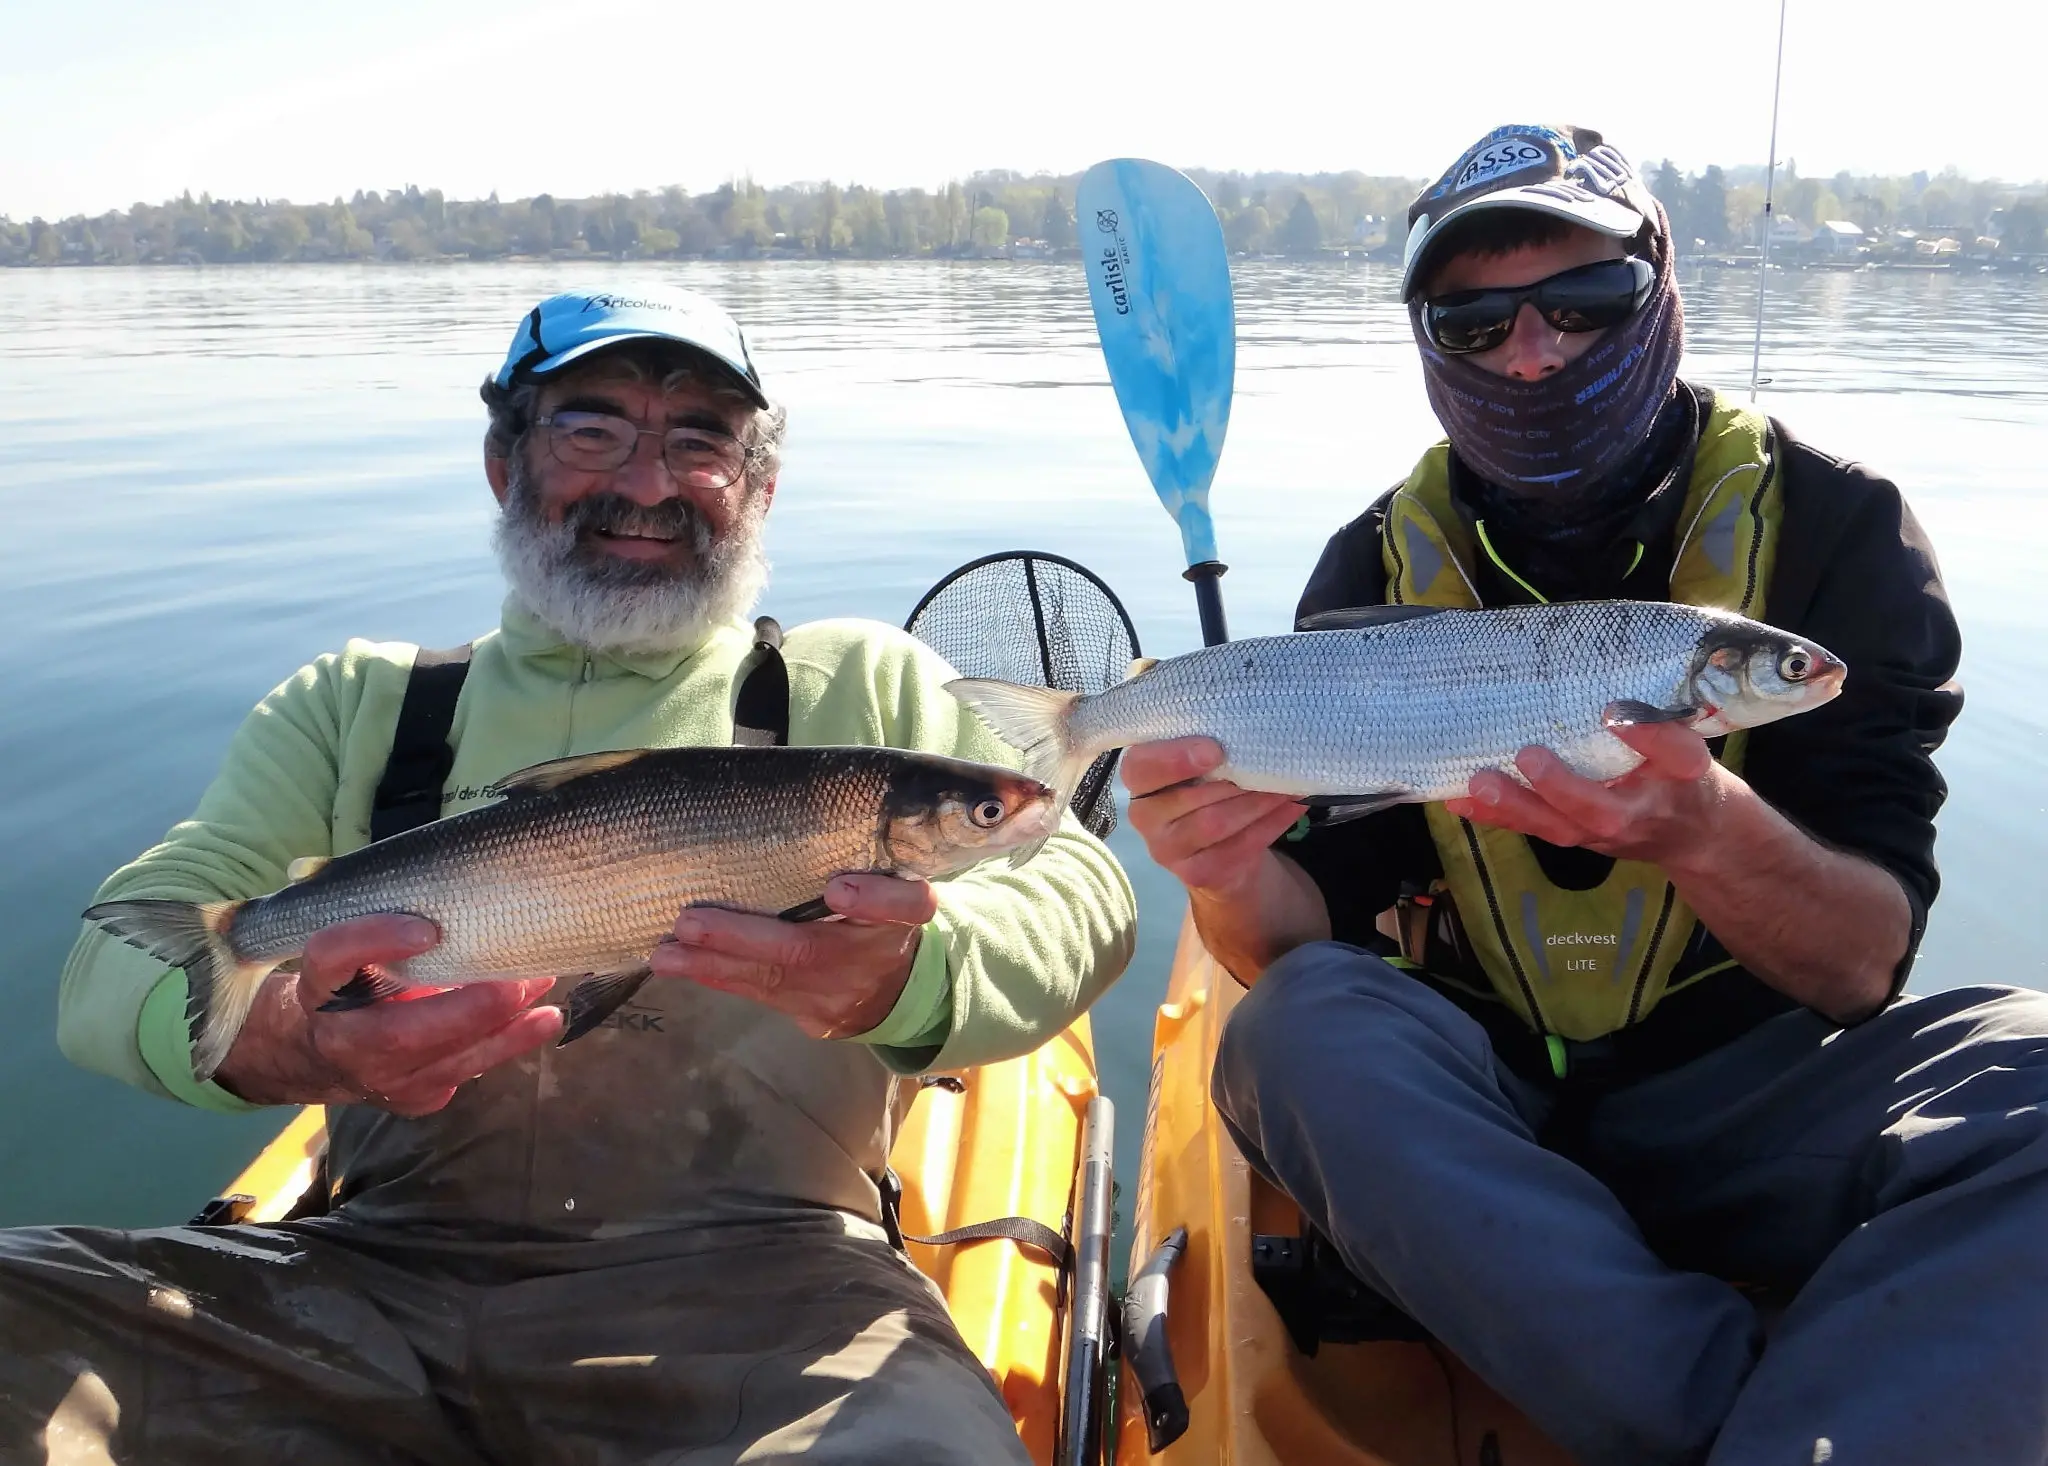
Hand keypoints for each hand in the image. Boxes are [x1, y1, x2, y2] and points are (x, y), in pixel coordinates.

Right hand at [211, 914, 563, 1114]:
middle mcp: (341, 1040)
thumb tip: (469, 901)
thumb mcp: (354, 950)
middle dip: (470, 1009)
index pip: (334, 958)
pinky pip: (462, 1075)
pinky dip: (505, 1046)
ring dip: (506, 1031)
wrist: (319, 1052)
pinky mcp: (410, 1099)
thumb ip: (392, 931)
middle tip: (520, 981)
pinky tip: (539, 1022)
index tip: (428, 929)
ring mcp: (376, 1080)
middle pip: (400, 1033)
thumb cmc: (352, 982)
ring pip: (444, 1065)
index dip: (376, 941)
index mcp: (319, 985)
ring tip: (546, 1001)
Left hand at [649, 874, 933, 1038]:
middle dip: (741, 938)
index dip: (870, 900)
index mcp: (897, 924)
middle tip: (688, 925)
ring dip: (711, 964)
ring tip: (665, 954)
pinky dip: (718, 978)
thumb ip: (885, 887)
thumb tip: (838, 887)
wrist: (897, 996)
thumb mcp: (903, 899)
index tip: (838, 889)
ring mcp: (833, 998)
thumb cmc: (886, 929)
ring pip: (768, 979)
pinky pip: (759, 995)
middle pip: (805, 950)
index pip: (901, 909)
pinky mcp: (808, 1018)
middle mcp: (867, 964)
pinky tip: (680, 967)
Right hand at [1123, 737, 1305, 897]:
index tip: (1215, 750)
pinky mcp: (1196, 873)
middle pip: (1190, 797)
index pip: (1141, 767)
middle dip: (1236, 780)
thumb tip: (1250, 727)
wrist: (1216, 850)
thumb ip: (1205, 746)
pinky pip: (1238, 847)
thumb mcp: (1197, 764)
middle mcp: (1145, 817)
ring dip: (1257, 801)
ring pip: (1216, 822)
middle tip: (1271, 761)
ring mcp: (1167, 850)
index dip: (1175, 759)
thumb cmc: (1206, 788)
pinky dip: (1270, 824)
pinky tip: (1291, 807)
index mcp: (1139, 780)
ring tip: (1286, 784)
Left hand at [1442, 716, 1732, 868]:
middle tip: (1528, 756)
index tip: (1613, 712)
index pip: (1670, 758)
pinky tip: (1456, 799)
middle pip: (1593, 811)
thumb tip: (1612, 709)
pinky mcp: (1566, 834)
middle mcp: (1629, 816)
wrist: (1690, 835)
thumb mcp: (1688, 752)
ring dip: (1512, 806)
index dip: (1646, 737)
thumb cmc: (1682, 782)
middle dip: (1558, 787)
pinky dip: (1492, 815)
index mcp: (1672, 782)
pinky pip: (1529, 827)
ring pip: (1552, 826)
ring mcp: (1592, 832)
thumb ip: (1659, 730)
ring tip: (1478, 783)